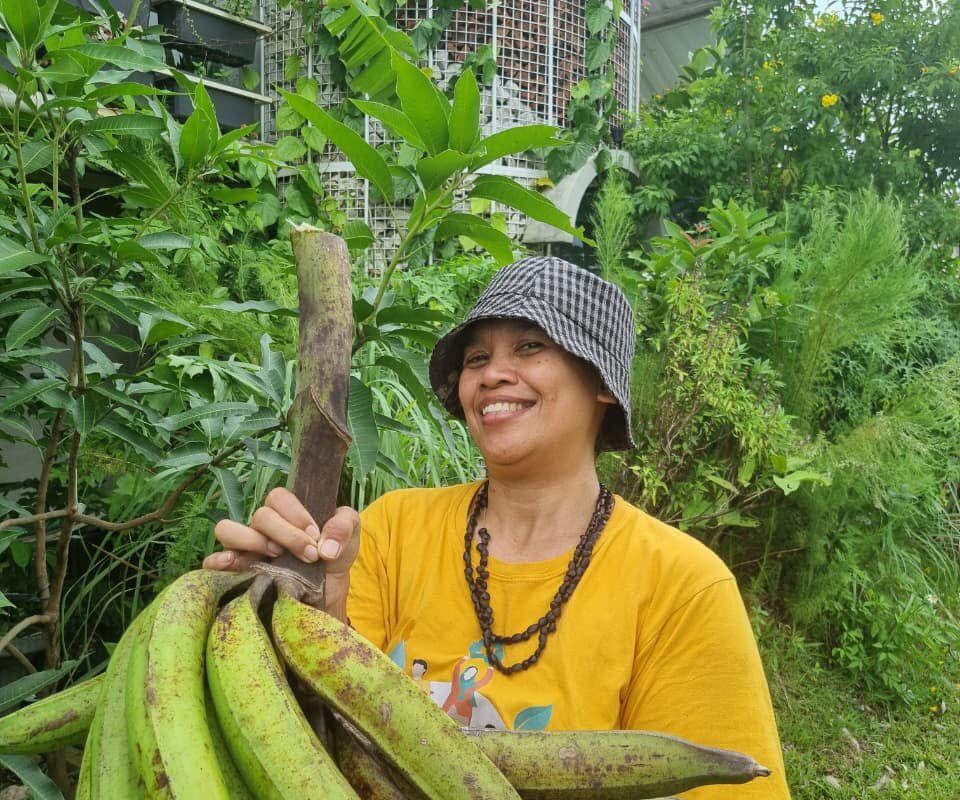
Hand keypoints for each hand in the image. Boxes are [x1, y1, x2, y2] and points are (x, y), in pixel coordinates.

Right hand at [202, 487, 360, 612]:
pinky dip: (219, 560)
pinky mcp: (234, 575)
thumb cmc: (332, 561)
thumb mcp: (349, 539)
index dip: (296, 515)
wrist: (326, 598)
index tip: (316, 537)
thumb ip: (345, 527)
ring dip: (251, 540)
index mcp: (286, 514)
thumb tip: (326, 547)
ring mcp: (245, 550)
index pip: (278, 497)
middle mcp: (261, 528)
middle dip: (286, 534)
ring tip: (274, 556)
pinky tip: (234, 565)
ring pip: (227, 529)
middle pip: (260, 515)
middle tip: (307, 554)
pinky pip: (211, 562)